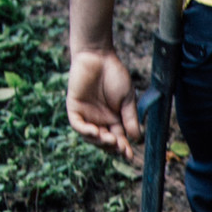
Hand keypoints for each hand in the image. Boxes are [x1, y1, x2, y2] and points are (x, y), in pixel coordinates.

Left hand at [65, 46, 140, 161]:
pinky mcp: (74, 108)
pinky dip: (85, 131)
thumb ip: (130, 118)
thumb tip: (137, 138)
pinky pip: (78, 125)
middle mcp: (100, 120)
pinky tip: (95, 132)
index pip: (118, 139)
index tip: (130, 155)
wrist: (98, 55)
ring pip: (91, 137)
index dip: (123, 149)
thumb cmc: (114, 74)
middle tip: (120, 146)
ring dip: (100, 141)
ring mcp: (86, 115)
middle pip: (105, 142)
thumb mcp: (127, 99)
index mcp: (114, 119)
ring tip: (110, 140)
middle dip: (112, 147)